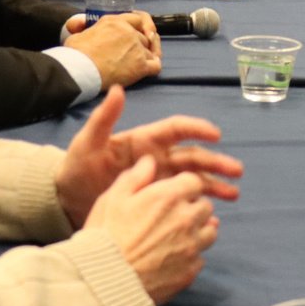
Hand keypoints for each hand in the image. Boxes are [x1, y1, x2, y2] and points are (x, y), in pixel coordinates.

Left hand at [55, 86, 242, 227]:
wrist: (67, 201)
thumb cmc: (77, 168)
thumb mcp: (88, 143)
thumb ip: (104, 118)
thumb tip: (117, 90)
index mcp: (145, 141)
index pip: (177, 129)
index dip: (197, 128)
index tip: (216, 134)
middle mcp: (157, 158)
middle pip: (193, 156)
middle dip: (215, 162)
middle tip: (236, 171)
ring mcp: (159, 181)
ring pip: (193, 179)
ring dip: (214, 184)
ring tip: (234, 194)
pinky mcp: (157, 201)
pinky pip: (183, 201)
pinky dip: (199, 205)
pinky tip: (214, 215)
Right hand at [65, 11, 161, 87]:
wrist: (80, 70)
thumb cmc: (76, 54)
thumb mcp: (77, 34)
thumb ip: (83, 28)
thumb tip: (77, 25)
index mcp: (114, 21)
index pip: (137, 19)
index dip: (141, 26)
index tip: (140, 31)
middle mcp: (129, 31)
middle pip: (144, 36)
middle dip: (142, 44)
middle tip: (137, 52)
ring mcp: (137, 47)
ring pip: (150, 50)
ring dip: (147, 56)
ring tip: (140, 63)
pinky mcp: (141, 65)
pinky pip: (156, 65)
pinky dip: (154, 66)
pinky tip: (148, 70)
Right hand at [83, 158, 217, 304]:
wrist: (105, 280)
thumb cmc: (105, 236)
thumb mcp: (113, 198)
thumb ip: (135, 176)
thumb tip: (150, 161)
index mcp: (169, 197)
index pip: (194, 182)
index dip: (184, 187)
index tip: (172, 194)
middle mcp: (186, 219)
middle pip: (205, 207)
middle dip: (193, 208)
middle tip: (173, 216)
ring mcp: (191, 247)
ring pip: (209, 232)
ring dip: (198, 231)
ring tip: (177, 236)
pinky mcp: (190, 271)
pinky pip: (200, 258)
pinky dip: (191, 256)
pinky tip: (172, 258)